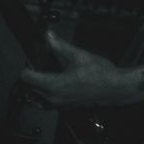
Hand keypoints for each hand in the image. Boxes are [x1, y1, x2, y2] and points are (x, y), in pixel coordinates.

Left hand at [18, 32, 141, 108]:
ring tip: (49, 75)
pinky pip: (49, 101)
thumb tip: (48, 36)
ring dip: (39, 86)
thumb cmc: (102, 74)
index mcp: (54, 85)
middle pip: (30, 88)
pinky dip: (49, 93)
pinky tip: (59, 84)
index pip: (27, 77)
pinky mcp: (66, 108)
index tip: (31, 61)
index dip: (27, 67)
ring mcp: (60, 105)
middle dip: (33, 77)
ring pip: (39, 96)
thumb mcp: (80, 56)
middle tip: (41, 66)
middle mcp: (54, 98)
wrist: (117, 88)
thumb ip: (60, 46)